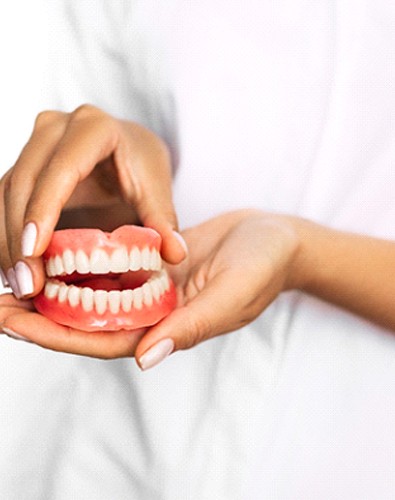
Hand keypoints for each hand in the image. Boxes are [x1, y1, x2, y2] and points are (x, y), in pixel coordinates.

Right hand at [0, 104, 186, 297]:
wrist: (126, 149)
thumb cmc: (141, 164)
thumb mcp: (156, 188)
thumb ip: (163, 220)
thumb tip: (175, 254)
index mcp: (94, 128)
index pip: (62, 169)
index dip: (44, 209)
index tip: (35, 251)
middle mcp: (55, 129)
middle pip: (24, 182)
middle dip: (20, 237)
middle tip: (28, 284)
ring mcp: (35, 146)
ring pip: (5, 194)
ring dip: (7, 242)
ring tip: (20, 285)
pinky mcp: (24, 166)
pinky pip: (3, 202)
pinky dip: (6, 236)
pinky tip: (14, 270)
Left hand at [0, 209, 298, 360]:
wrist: (276, 239)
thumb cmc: (263, 267)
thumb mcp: (232, 293)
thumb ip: (191, 326)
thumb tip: (144, 358)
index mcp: (168, 328)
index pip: (103, 340)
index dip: (55, 336)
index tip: (12, 322)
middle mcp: (153, 313)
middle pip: (87, 322)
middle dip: (39, 316)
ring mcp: (151, 289)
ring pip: (94, 295)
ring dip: (53, 288)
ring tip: (12, 276)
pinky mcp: (152, 264)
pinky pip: (110, 267)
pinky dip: (80, 264)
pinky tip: (54, 251)